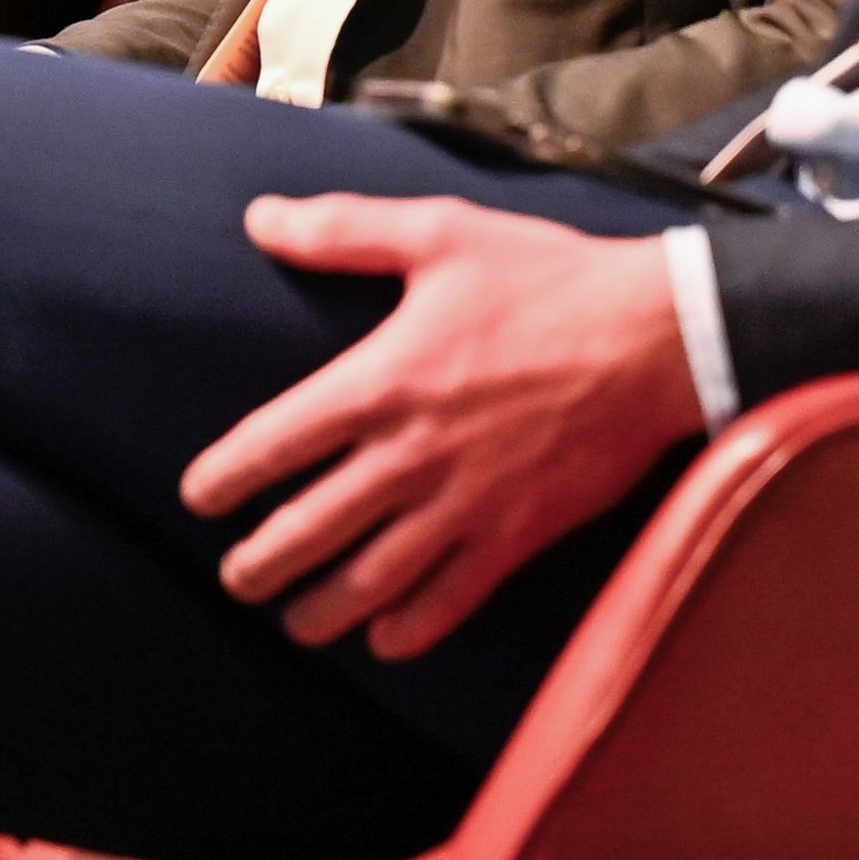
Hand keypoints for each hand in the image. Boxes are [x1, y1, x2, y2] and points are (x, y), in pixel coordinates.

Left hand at [176, 197, 703, 658]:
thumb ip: (344, 231)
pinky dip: (412, 627)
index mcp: (379, 383)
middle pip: (308, 528)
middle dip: (261, 564)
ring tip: (294, 624)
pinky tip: (385, 641)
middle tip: (238, 579)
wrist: (659, 336)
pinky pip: (452, 598)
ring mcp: (465, 502)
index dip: (224, 479)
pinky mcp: (518, 533)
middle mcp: (410, 454)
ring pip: (372, 578)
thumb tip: (260, 218)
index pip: (273, 445)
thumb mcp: (440, 234)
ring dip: (323, 610)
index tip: (198, 500)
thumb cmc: (548, 280)